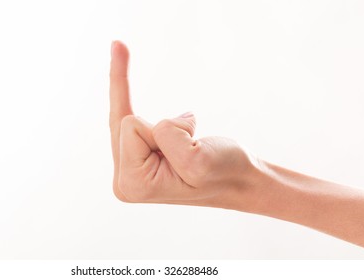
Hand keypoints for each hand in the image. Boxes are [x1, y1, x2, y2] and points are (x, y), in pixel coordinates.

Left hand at [109, 41, 256, 208]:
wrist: (241, 180)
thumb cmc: (224, 171)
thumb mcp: (199, 161)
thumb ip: (168, 137)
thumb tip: (156, 124)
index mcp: (132, 184)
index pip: (129, 125)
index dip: (167, 129)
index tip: (192, 151)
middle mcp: (124, 182)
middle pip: (123, 119)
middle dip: (161, 125)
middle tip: (193, 146)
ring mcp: (128, 171)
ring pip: (128, 115)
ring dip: (165, 124)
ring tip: (190, 145)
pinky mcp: (134, 158)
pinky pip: (126, 114)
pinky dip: (135, 94)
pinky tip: (130, 62)